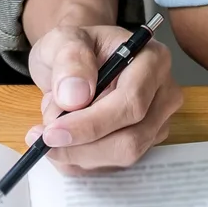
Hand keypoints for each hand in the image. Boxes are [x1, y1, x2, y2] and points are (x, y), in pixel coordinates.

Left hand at [25, 23, 181, 172]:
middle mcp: (163, 95)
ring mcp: (156, 124)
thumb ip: (69, 60)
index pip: (131, 103)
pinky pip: (107, 167)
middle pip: (130, 139)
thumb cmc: (75, 49)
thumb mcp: (63, 39)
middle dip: (82, 146)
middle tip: (44, 136)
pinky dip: (77, 159)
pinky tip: (63, 138)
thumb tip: (74, 97)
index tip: (52, 132)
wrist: (77, 64)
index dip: (91, 124)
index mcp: (152, 61)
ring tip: (54, 120)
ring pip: (119, 157)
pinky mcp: (142, 146)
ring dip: (76, 151)